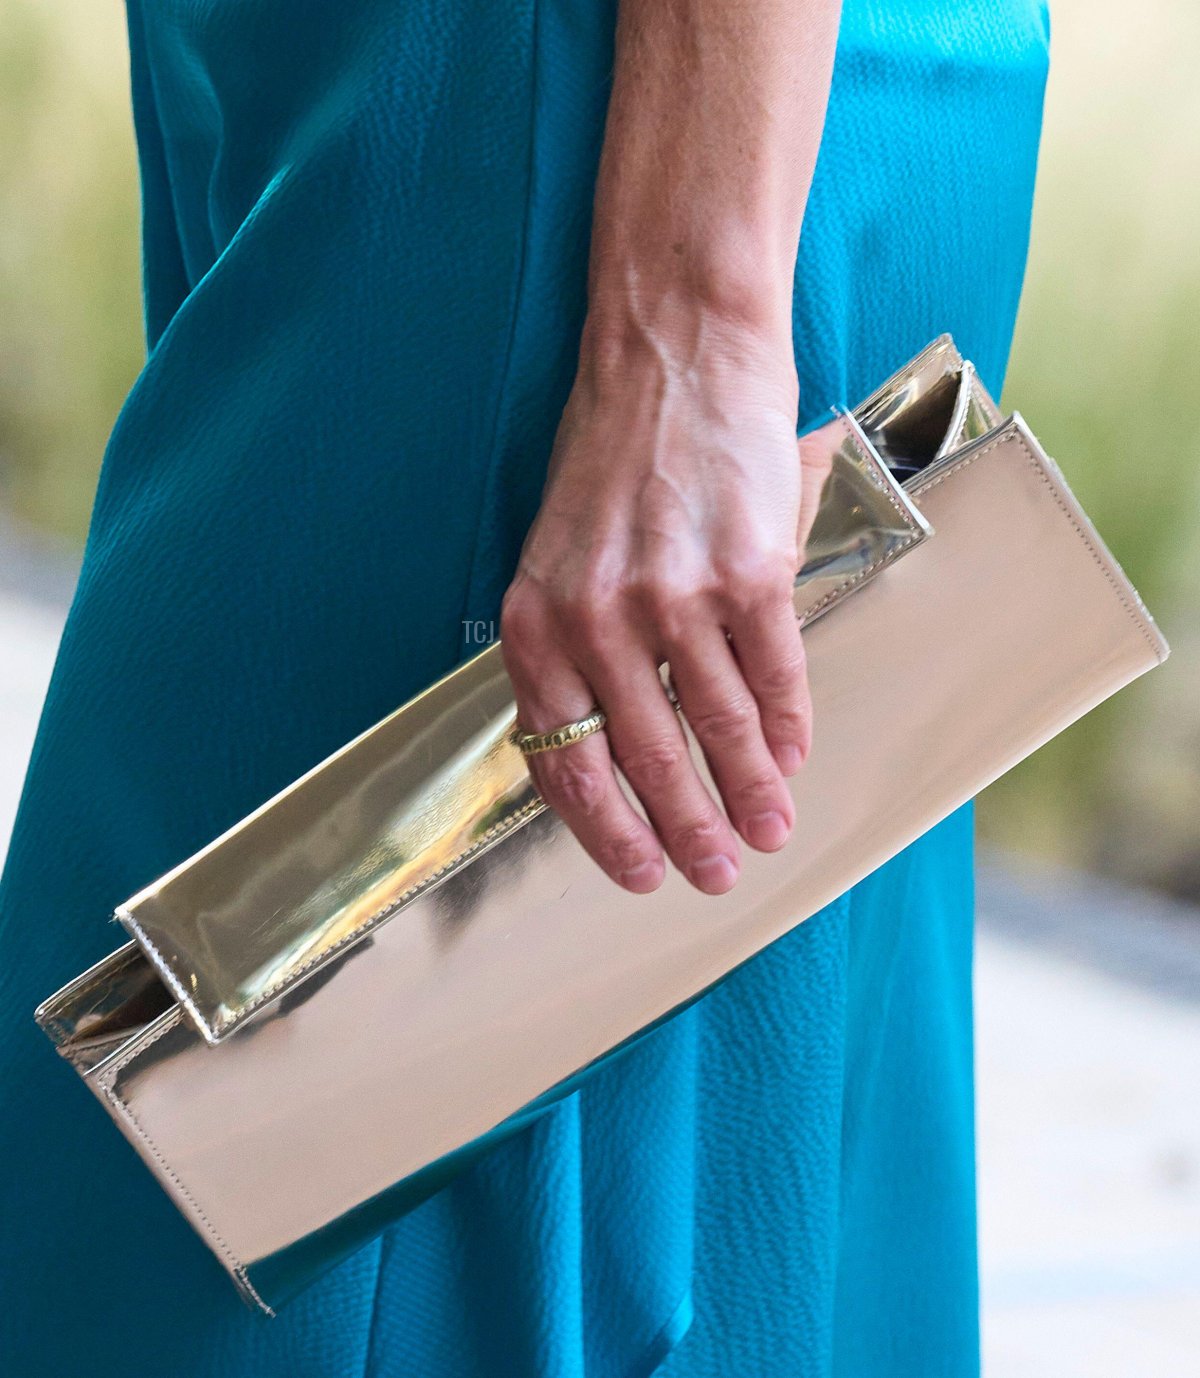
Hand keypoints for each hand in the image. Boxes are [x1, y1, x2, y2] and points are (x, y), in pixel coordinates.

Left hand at [501, 307, 829, 894]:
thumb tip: (610, 750)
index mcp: (536, 624)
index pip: (566, 762)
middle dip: (684, 833)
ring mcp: (675, 597)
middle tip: (713, 876)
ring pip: (719, 728)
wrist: (671, 352)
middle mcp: (598, 620)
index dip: (606, 831)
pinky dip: (787, 726)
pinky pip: (773, 674)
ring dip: (748, 793)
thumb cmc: (610, 457)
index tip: (638, 872)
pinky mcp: (748, 572)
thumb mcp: (556, 558)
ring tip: (768, 833)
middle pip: (648, 761)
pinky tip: (794, 759)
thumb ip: (573, 650)